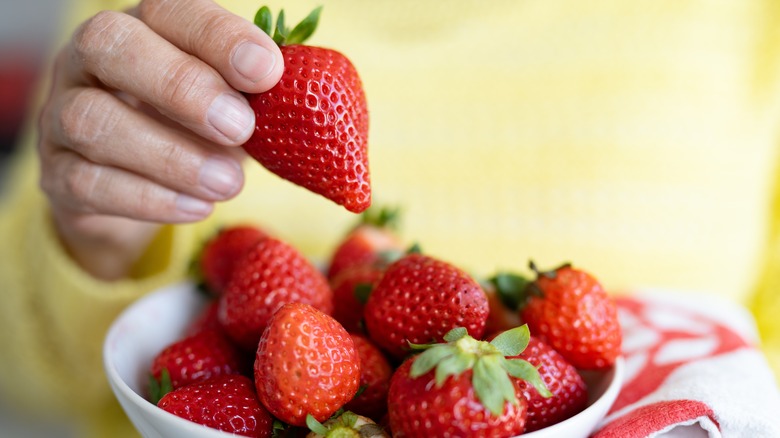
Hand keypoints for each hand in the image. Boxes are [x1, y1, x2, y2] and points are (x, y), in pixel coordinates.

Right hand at [37, 0, 282, 279]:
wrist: (131, 191)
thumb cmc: (192, 132)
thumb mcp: (229, 107)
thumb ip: (254, 96)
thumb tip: (307, 99)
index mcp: (142, 30)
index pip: (170, 10)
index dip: (218, 37)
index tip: (268, 71)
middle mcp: (90, 61)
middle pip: (111, 46)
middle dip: (181, 85)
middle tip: (241, 127)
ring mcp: (61, 116)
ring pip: (92, 121)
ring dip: (170, 156)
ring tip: (229, 184)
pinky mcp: (57, 175)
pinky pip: (87, 182)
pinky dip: (148, 199)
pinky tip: (196, 208)